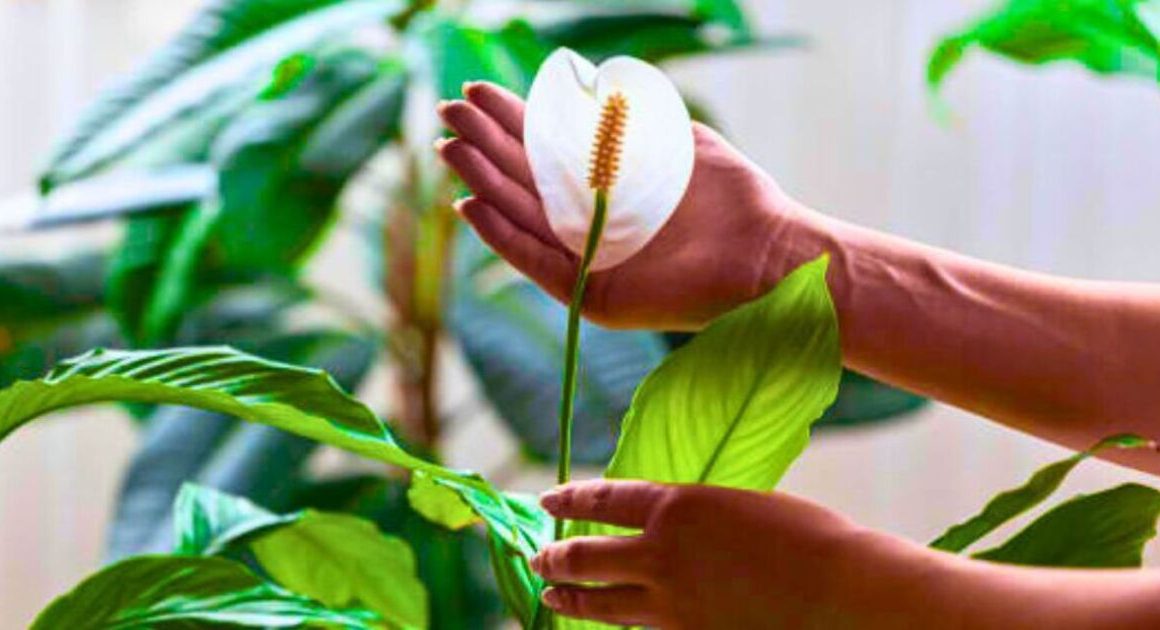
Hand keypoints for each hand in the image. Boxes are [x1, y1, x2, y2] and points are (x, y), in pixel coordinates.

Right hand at [436, 82, 807, 330]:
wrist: (767, 252)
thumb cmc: (733, 197)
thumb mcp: (679, 142)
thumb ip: (634, 122)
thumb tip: (592, 92)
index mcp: (610, 187)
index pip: (547, 152)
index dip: (510, 122)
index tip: (476, 92)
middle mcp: (594, 224)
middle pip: (524, 181)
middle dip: (485, 146)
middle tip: (448, 113)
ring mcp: (591, 261)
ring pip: (523, 218)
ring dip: (484, 184)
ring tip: (450, 151)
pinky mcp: (595, 296)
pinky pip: (538, 264)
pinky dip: (503, 238)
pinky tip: (472, 207)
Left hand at [529, 480, 871, 628]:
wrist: (840, 591)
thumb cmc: (805, 538)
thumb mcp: (737, 507)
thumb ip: (692, 517)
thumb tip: (664, 527)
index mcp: (676, 505)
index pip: (603, 499)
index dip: (570, 499)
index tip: (547, 499)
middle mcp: (661, 553)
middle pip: (586, 556)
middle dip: (556, 557)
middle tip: (539, 558)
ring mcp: (670, 603)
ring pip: (601, 603)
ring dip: (571, 599)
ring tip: (551, 597)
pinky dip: (619, 627)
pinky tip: (611, 627)